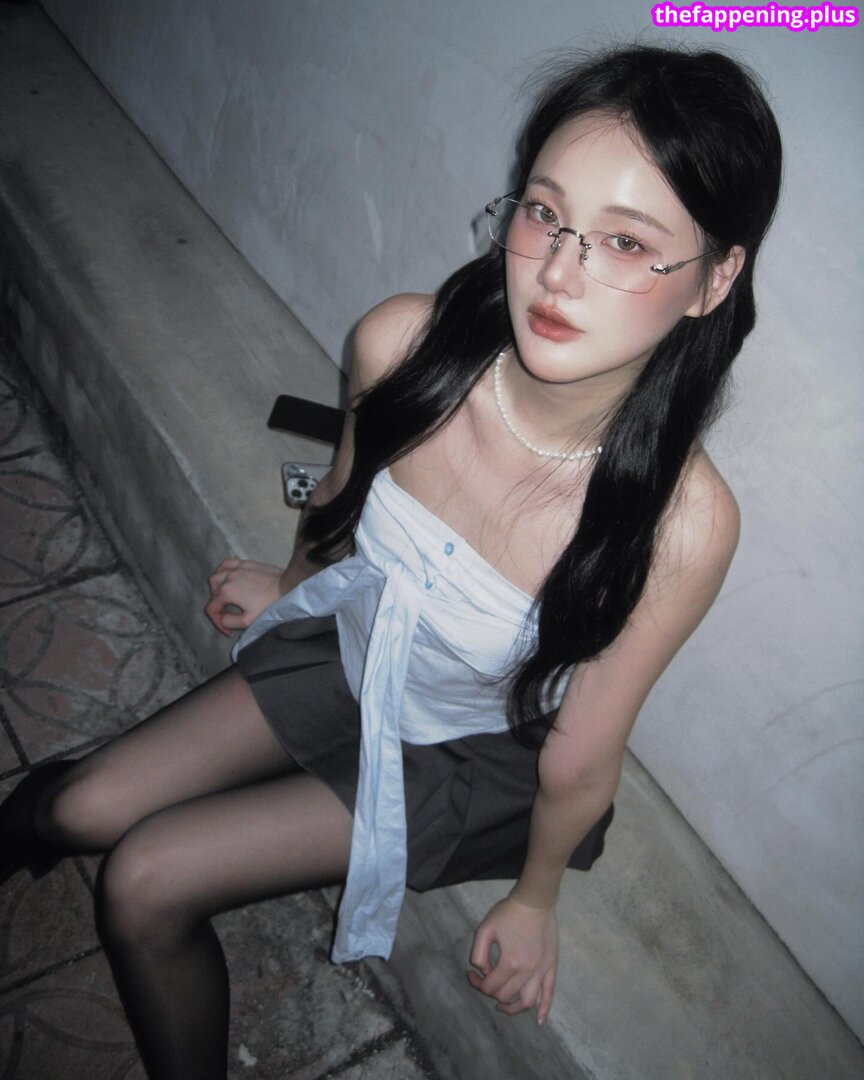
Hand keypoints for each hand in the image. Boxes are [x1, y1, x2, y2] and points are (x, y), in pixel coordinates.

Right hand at [204, 559, 282, 635]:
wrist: (288, 587)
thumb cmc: (270, 604)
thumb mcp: (248, 621)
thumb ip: (229, 621)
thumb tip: (222, 618)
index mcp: (226, 592)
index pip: (211, 608)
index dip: (216, 621)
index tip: (228, 630)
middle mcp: (228, 577)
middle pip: (212, 593)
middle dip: (217, 606)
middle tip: (227, 615)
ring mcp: (237, 568)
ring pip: (216, 576)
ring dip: (216, 589)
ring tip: (225, 598)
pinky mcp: (246, 563)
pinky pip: (227, 564)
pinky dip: (222, 571)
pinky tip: (227, 577)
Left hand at [467, 894, 557, 1024]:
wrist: (534, 900)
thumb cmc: (508, 912)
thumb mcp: (485, 928)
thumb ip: (478, 953)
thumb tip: (482, 970)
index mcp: (510, 962)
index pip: (491, 986)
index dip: (478, 983)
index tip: (472, 974)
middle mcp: (527, 971)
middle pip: (507, 995)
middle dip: (492, 992)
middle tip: (485, 981)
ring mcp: (542, 969)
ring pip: (528, 1001)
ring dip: (515, 1009)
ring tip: (504, 1007)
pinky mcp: (552, 965)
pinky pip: (550, 992)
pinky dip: (545, 1009)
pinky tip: (539, 1020)